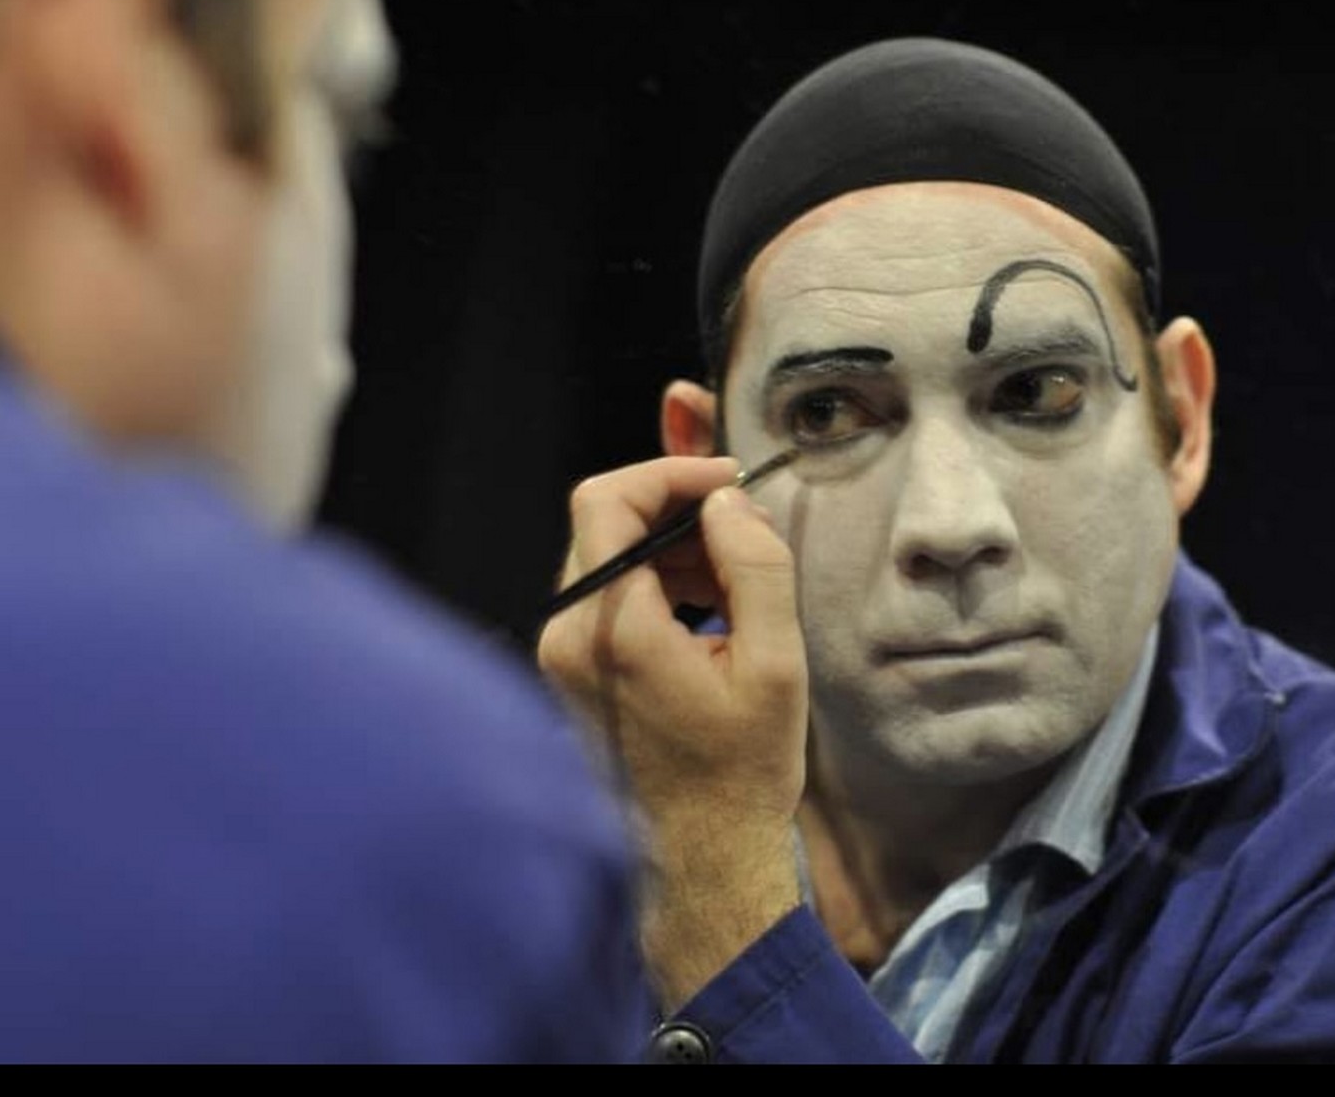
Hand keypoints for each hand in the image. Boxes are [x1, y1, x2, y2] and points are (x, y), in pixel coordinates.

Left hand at [538, 456, 807, 1007]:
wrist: (698, 861)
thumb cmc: (741, 772)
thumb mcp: (773, 664)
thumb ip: (754, 568)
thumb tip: (727, 502)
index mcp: (612, 630)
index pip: (606, 500)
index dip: (669, 474)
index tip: (729, 484)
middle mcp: (567, 637)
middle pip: (603, 521)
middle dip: (676, 509)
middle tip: (744, 532)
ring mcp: (560, 657)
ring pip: (605, 555)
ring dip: (670, 547)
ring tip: (735, 580)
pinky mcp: (568, 673)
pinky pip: (604, 594)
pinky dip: (654, 581)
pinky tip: (708, 611)